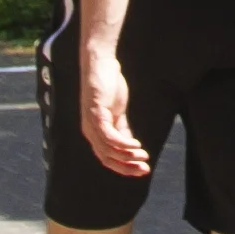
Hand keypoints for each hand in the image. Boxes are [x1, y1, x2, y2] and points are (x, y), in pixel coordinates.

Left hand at [80, 42, 150, 176]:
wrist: (101, 63)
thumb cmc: (108, 86)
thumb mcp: (118, 111)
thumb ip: (122, 128)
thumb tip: (131, 146)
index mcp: (95, 133)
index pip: (107, 158)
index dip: (124, 167)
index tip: (142, 170)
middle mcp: (90, 132)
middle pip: (107, 158)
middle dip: (126, 167)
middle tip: (145, 170)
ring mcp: (91, 123)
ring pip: (108, 149)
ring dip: (127, 156)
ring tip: (143, 156)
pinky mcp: (96, 113)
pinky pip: (109, 135)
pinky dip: (123, 143)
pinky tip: (136, 144)